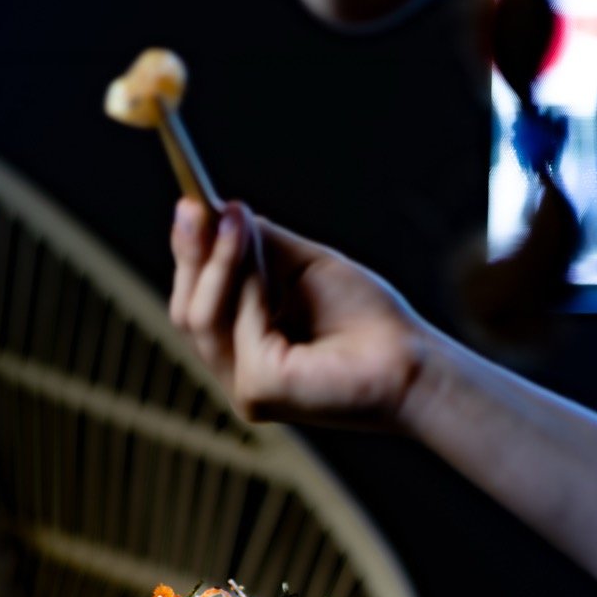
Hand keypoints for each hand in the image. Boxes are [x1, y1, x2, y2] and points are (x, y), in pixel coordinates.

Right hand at [169, 198, 429, 428]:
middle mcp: (237, 371)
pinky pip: (238, 327)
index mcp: (243, 346)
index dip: (189, 256)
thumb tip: (218, 211)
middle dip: (192, 255)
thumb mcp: (302, 267)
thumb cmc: (366, 319)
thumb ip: (259, 246)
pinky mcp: (259, 390)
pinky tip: (276, 278)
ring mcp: (245, 386)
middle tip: (202, 207)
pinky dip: (252, 293)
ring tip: (240, 224)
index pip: (194, 302)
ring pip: (199, 318)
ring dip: (220, 263)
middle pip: (185, 312)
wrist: (410, 358)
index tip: (191, 206)